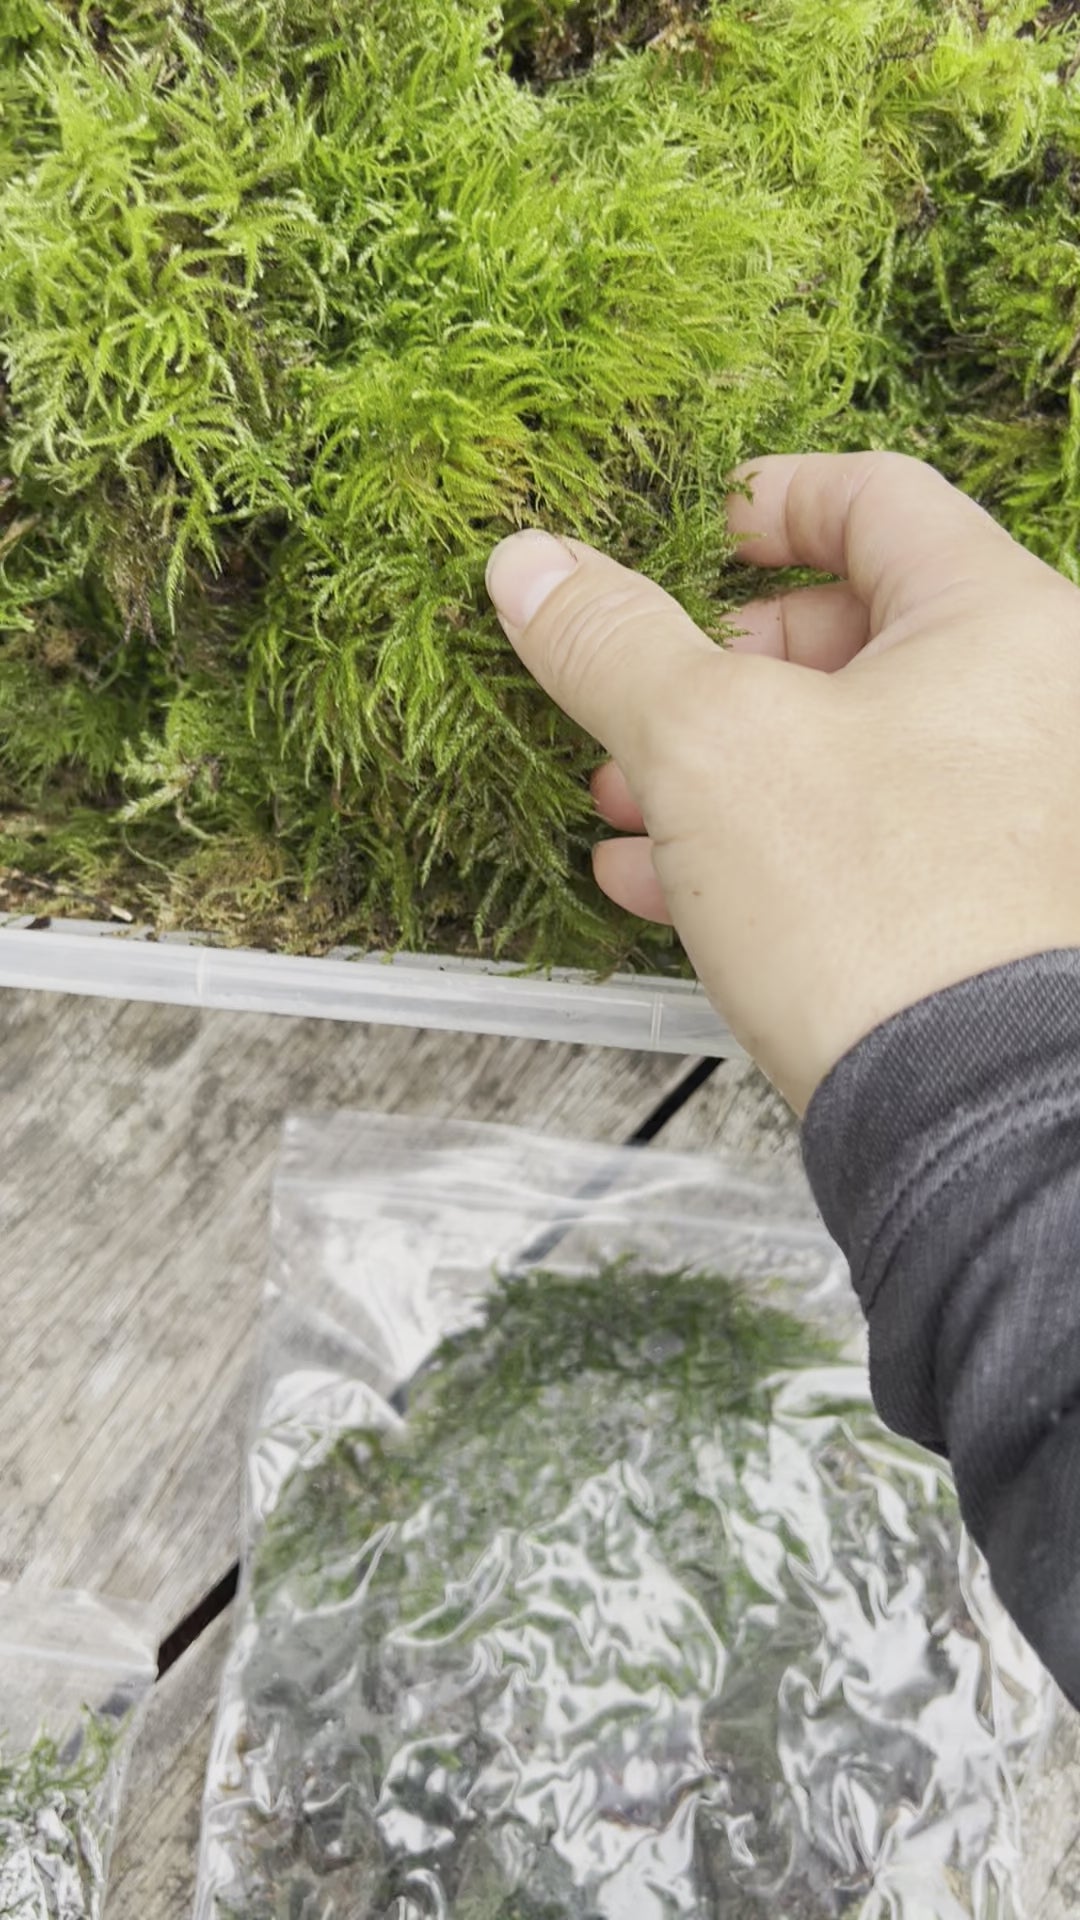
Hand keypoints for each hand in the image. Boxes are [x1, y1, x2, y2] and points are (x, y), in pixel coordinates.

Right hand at [486, 452, 1079, 1110]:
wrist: (958, 1109)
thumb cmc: (878, 913)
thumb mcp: (706, 745)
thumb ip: (615, 642)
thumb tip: (533, 566)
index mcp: (999, 620)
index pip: (875, 496)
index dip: (758, 501)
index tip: (681, 532)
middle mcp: (1032, 706)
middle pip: (849, 629)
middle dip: (713, 666)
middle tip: (634, 695)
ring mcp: (1008, 811)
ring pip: (841, 744)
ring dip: (716, 763)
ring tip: (621, 799)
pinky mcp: (974, 902)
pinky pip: (857, 835)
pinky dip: (758, 841)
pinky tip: (661, 878)